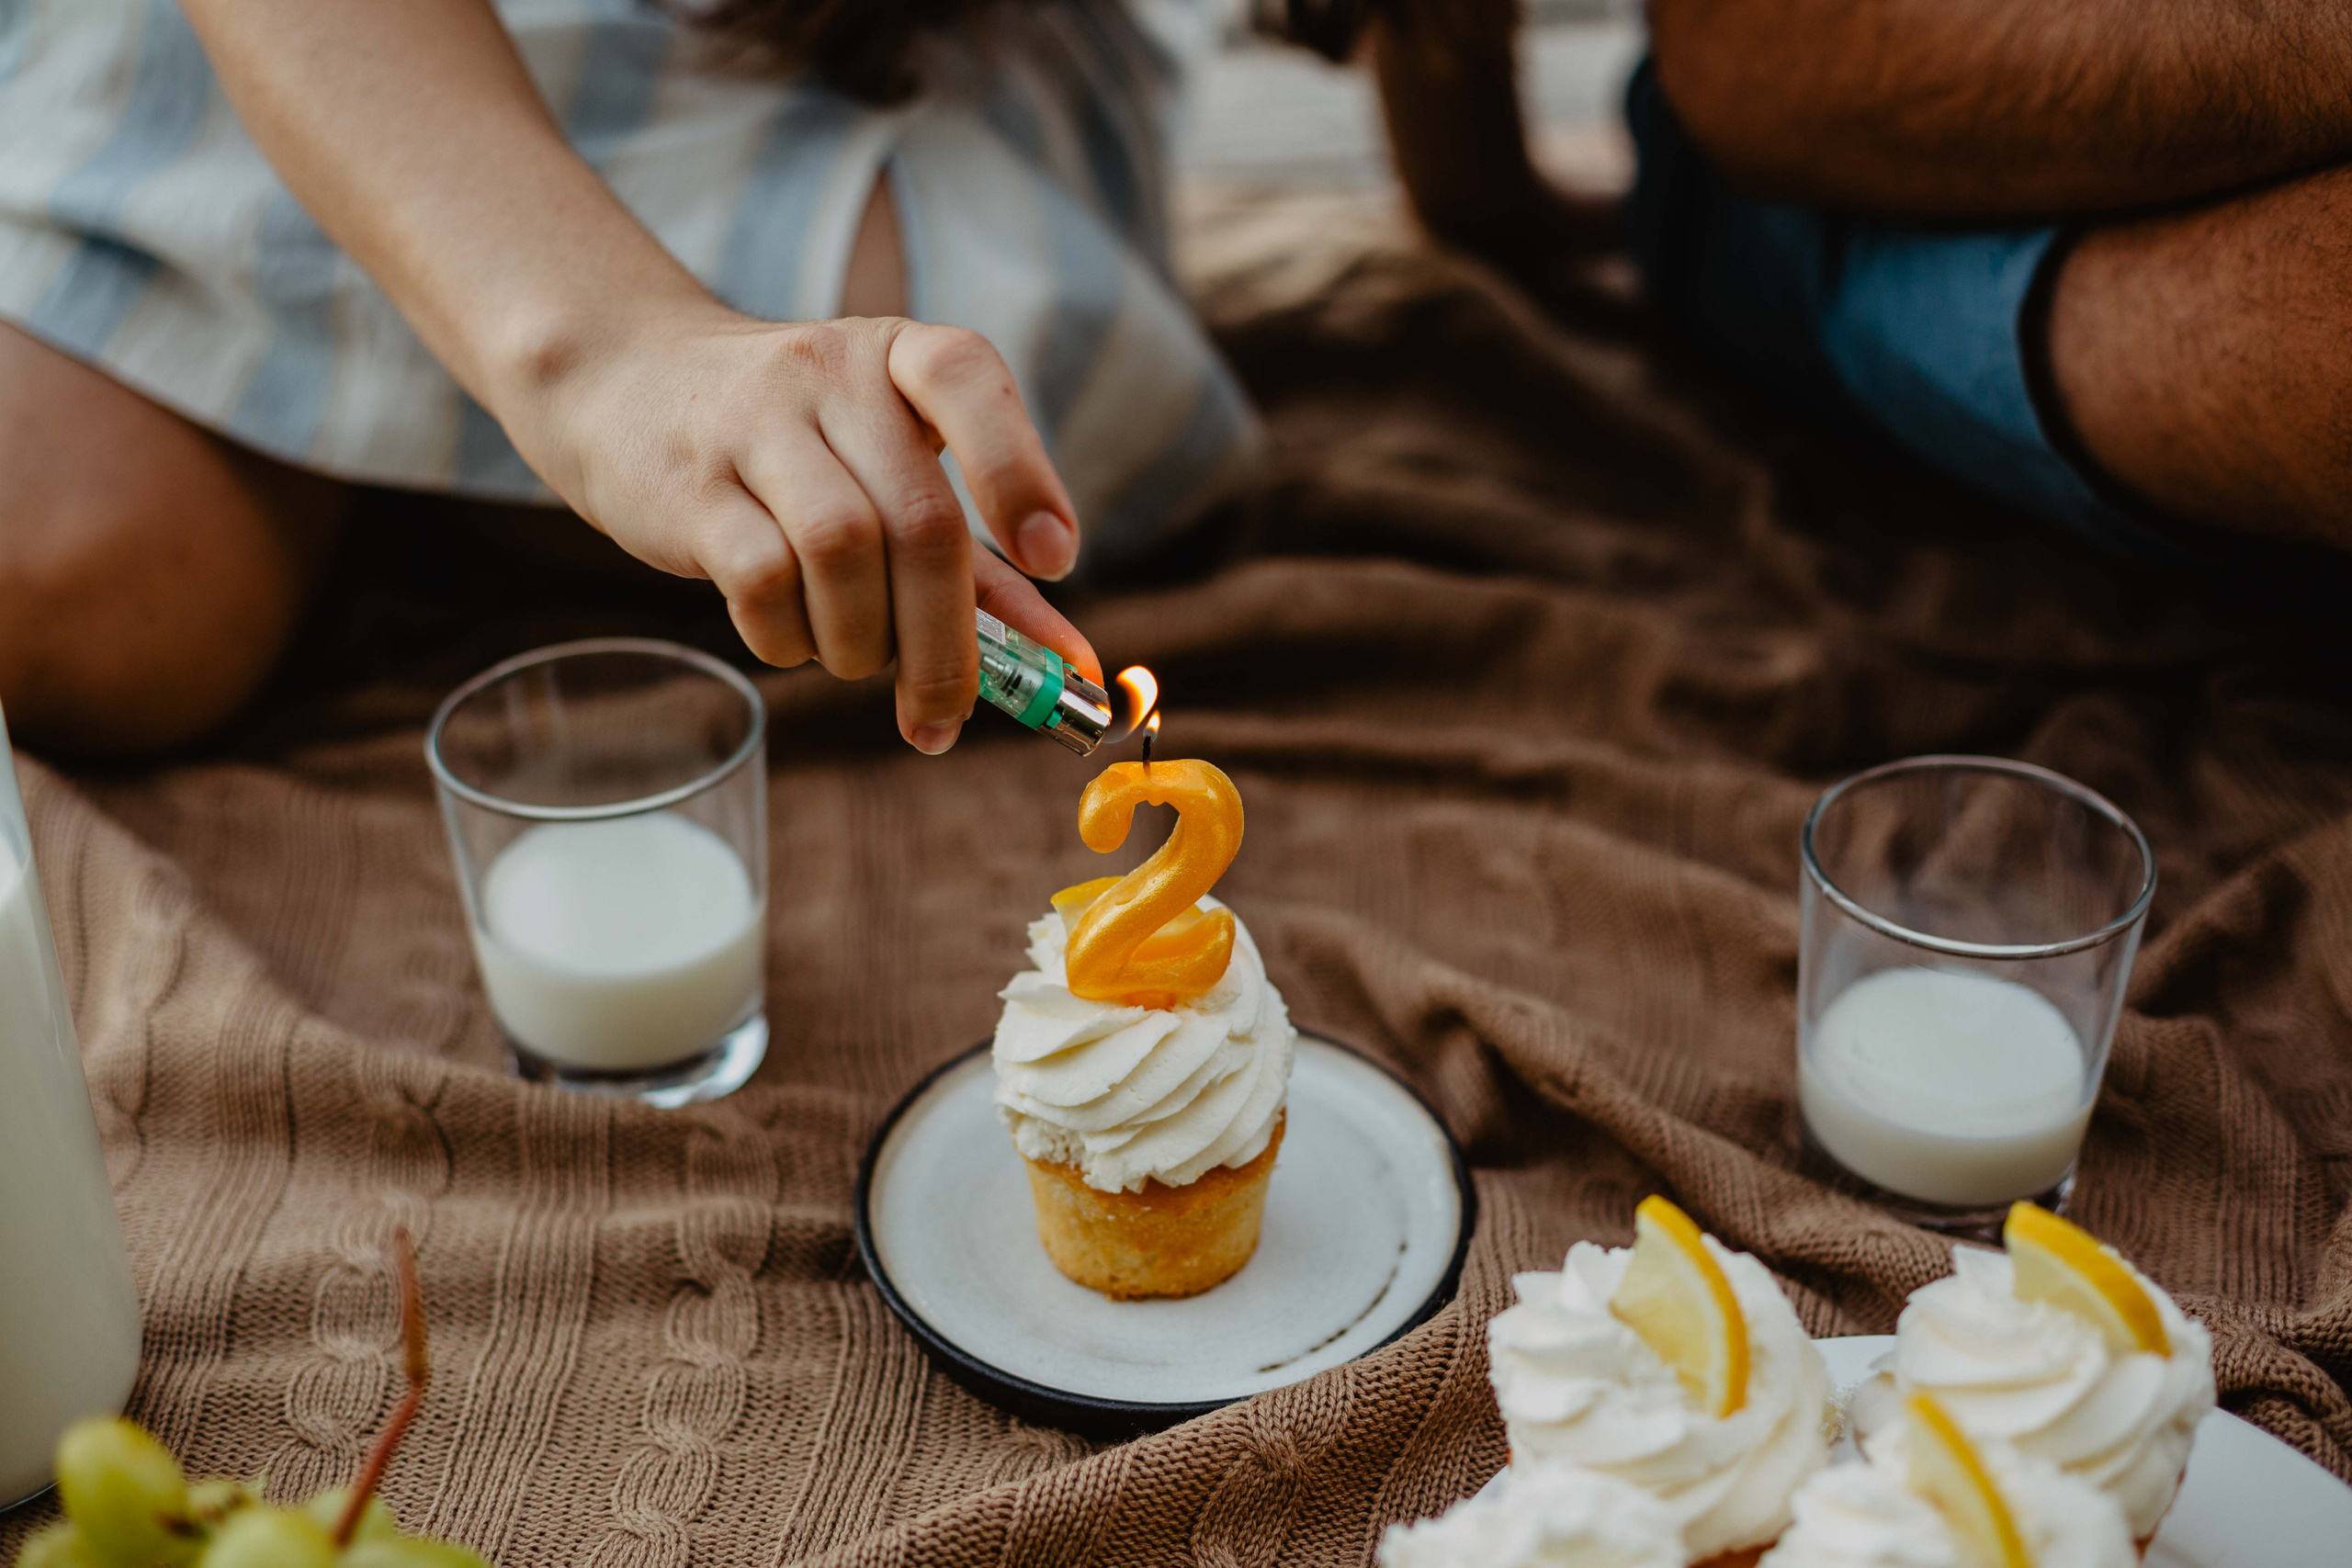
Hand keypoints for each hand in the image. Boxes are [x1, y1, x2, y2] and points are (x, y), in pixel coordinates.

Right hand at [504, 301, 1101, 753]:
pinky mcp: (689, 486)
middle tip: (947, 709)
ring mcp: (752, 423)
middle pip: (917, 519)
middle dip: (946, 640)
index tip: (1055, 561)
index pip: (967, 379)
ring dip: (864, 641)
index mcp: (899, 357)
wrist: (621, 383)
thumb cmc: (794, 447)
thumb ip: (984, 570)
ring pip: (841, 551)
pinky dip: (791, 637)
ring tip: (856, 658)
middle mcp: (830, 373)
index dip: (1020, 472)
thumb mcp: (893, 474)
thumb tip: (1071, 666)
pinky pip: (761, 579)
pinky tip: (792, 638)